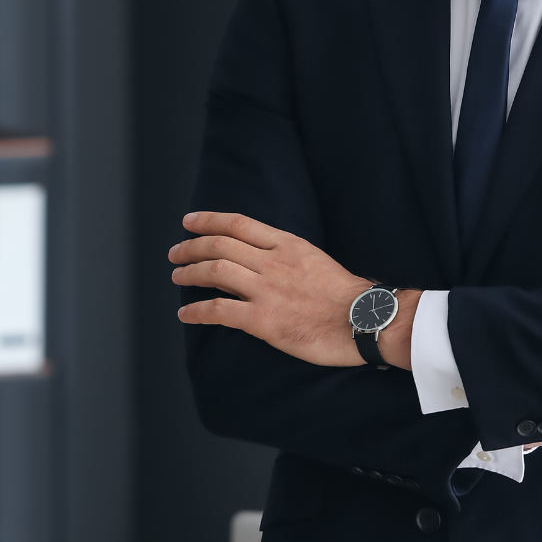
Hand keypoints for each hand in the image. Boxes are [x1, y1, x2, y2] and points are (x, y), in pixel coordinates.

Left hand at [171, 212, 412, 366]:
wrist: (364, 320)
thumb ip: (287, 255)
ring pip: (215, 271)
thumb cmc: (346, 295)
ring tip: (177, 277)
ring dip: (189, 273)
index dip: (208, 220)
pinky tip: (186, 315)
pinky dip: (197, 311)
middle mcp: (272, 262)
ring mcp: (266, 290)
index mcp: (286, 244)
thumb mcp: (315, 259)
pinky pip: (219, 310)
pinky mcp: (263, 320)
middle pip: (220, 245)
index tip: (190, 221)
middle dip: (191, 247)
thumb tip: (264, 256)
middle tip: (176, 253)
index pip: (238, 224)